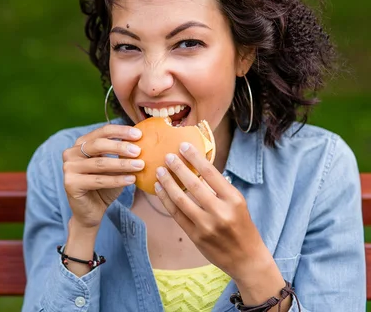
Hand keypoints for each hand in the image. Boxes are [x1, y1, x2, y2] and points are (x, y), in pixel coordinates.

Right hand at [62, 124, 143, 228]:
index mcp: (81, 144)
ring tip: (140, 166)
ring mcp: (69, 168)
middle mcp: (71, 153)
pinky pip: (98, 180)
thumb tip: (141, 143)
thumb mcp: (114, 167)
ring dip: (122, 164)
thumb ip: (121, 155)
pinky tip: (131, 180)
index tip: (139, 135)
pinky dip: (117, 180)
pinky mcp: (70, 183)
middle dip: (120, 147)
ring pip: (100, 163)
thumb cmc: (104, 186)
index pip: (102, 132)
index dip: (120, 131)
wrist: (91, 212)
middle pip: (98, 145)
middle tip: (138, 151)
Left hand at [153, 142, 272, 281]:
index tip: (183, 146)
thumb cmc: (243, 227)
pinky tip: (159, 189)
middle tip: (167, 156)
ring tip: (159, 171)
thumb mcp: (238, 204)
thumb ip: (219, 189)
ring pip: (181, 199)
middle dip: (178, 168)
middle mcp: (220, 212)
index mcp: (234, 200)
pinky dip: (166, 200)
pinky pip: (176, 214)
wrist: (247, 260)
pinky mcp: (195, 236)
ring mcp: (206, 225)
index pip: (211, 173)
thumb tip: (196, 167)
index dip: (195, 158)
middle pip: (193, 185)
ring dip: (167, 183)